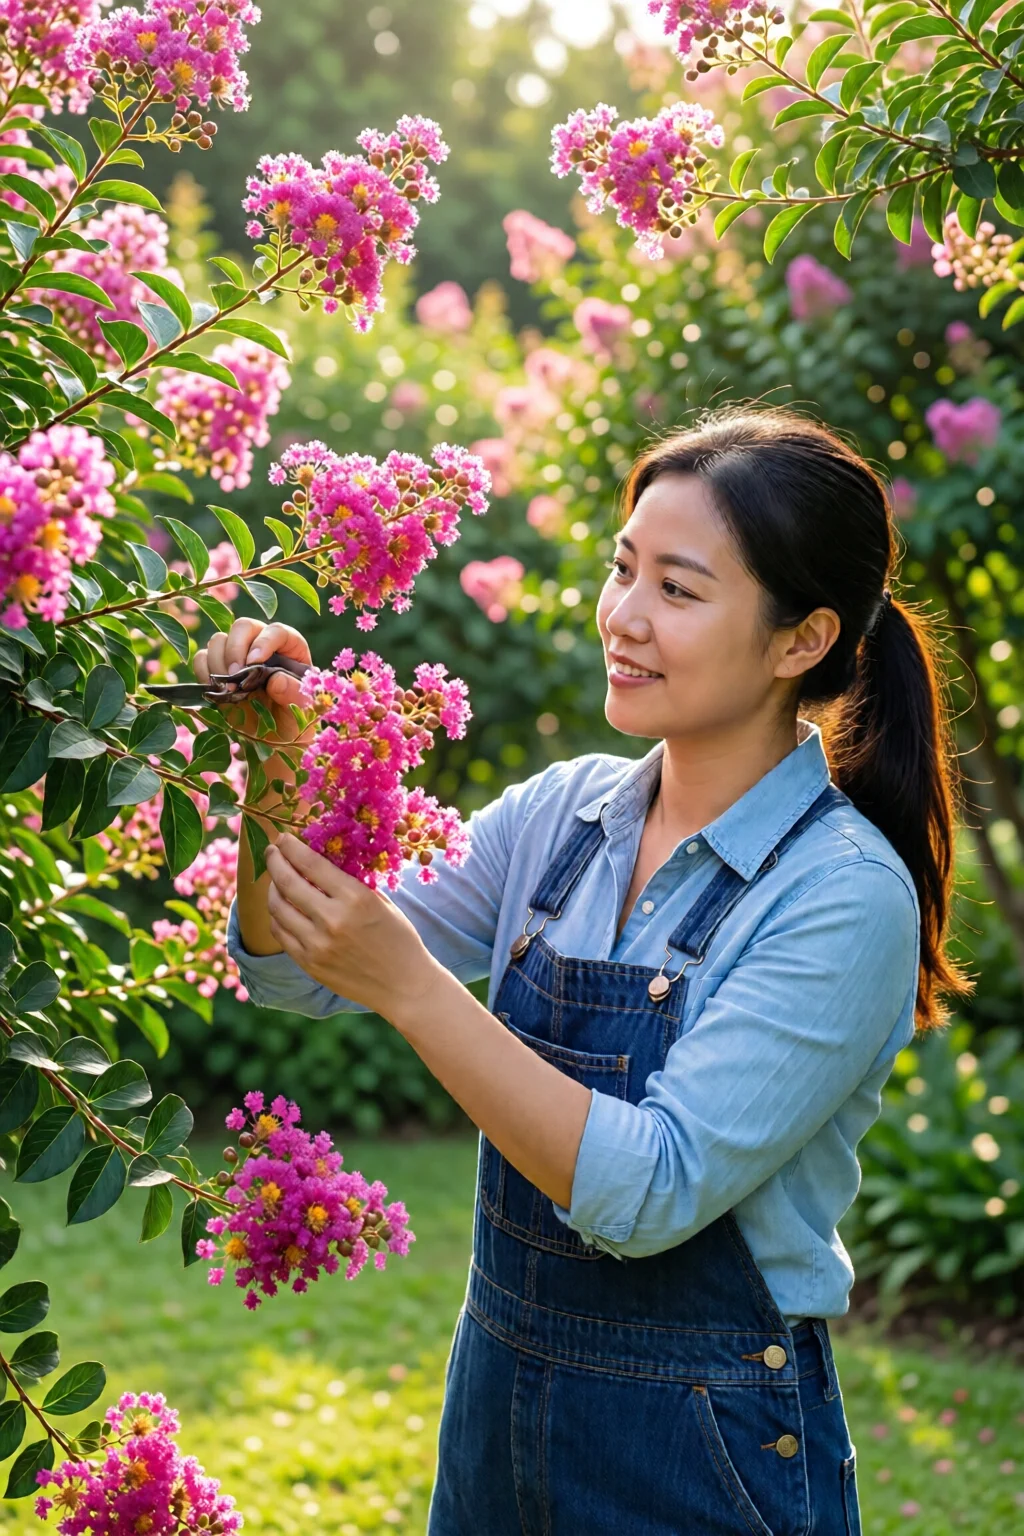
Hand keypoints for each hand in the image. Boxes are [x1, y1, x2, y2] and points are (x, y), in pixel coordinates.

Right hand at [194, 618, 313, 744]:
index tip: (255, 661)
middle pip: (242, 627)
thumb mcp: (302, 710)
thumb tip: (275, 679)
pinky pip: (202, 658)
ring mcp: (237, 656)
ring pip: (218, 640)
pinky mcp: (218, 669)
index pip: (276, 631)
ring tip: (228, 689)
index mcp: (290, 649)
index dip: (264, 641)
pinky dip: (203, 672)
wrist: (275, 739)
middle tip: (234, 675)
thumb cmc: (294, 719)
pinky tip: (217, 691)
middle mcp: (262, 645)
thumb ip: (294, 693)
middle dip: (235, 649)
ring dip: (218, 662)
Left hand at [265, 833, 437, 1017]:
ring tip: (276, 881)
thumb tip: (318, 862)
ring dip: (272, 888)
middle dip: (274, 861)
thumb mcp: (380, 901)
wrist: (404, 985)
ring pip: (277, 908)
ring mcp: (317, 944)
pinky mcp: (309, 963)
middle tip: (271, 852)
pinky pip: (280, 933)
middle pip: (287, 882)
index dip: (291, 847)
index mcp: (355, 898)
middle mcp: (332, 919)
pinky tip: (282, 909)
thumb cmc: (398, 938)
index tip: (283, 838)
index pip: (311, 863)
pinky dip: (277, 916)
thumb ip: (349, 883)